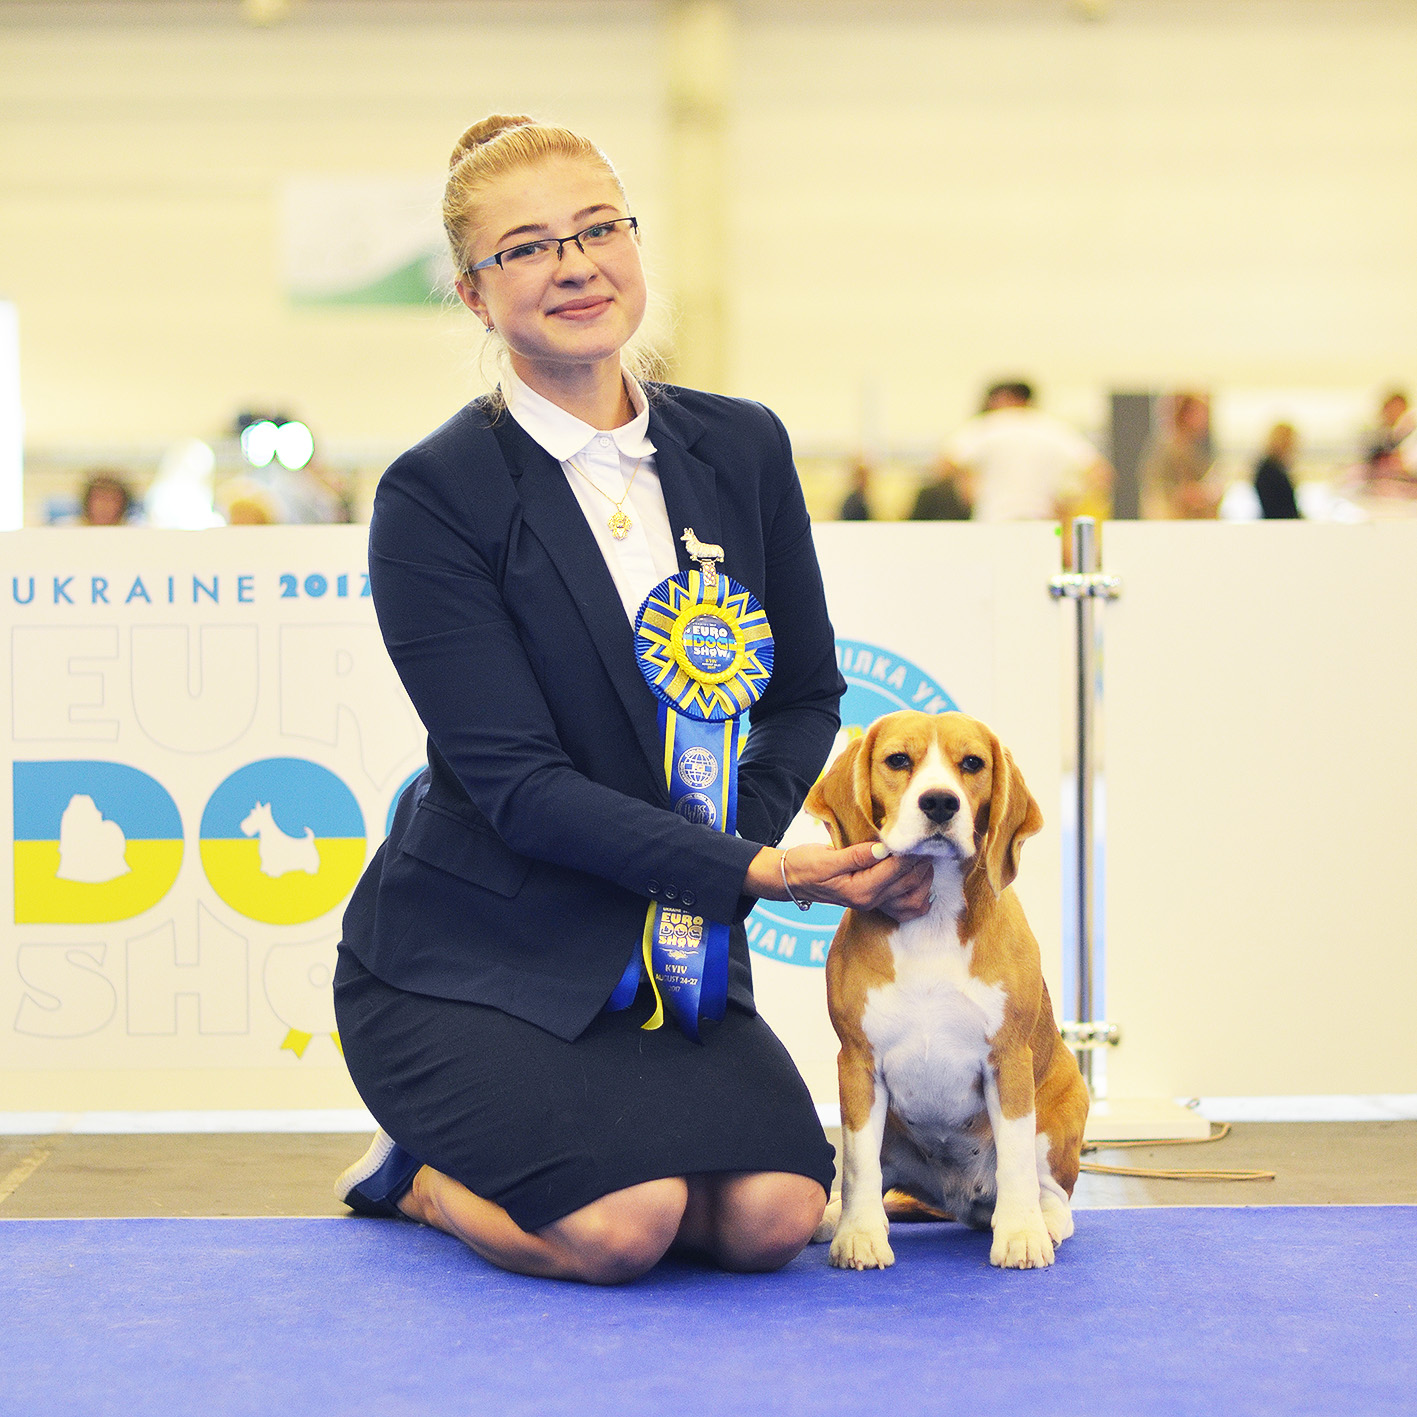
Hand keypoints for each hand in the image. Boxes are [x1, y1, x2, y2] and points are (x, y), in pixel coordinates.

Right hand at [744, 843, 933, 922]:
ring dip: (924, 875)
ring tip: (927, 854)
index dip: (910, 852)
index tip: (921, 836)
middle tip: (930, 841)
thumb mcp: (827, 857)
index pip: (894, 870)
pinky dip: (919, 895)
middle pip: (908, 883)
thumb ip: (856, 855)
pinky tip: (922, 879)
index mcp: (860, 890)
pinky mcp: (873, 899)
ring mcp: (872, 902)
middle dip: (921, 862)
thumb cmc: (805, 865)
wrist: (791, 879)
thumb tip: (883, 849)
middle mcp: (869, 900)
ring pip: (912, 896)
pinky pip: (905, 907)